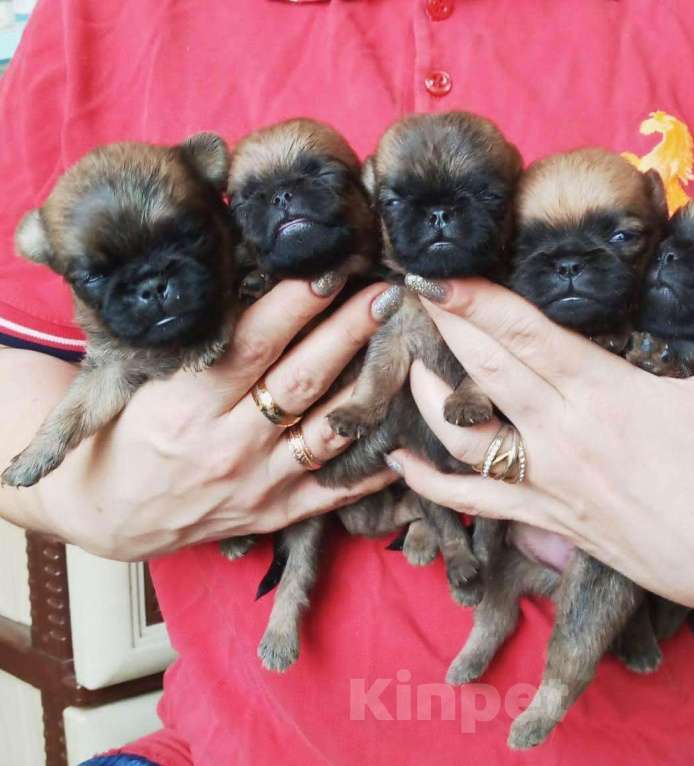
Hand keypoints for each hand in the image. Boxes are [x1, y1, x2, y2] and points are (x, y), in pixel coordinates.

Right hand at [27, 279, 401, 560]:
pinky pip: (336, 490)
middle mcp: (229, 443)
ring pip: (329, 430)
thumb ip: (199, 342)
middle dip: (349, 331)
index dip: (296, 304)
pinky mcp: (277, 512)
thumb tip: (252, 278)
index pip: (252, 343)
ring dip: (371, 387)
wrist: (108, 514)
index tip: (332, 268)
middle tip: (387, 293)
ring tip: (406, 350)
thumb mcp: (143, 380)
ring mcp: (259, 481)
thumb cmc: (125, 432)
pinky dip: (375, 467)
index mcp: (188, 402)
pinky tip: (408, 436)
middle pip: (303, 379)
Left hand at [388, 268, 693, 609]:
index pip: (525, 335)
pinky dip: (433, 483)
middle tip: (404, 293)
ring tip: (404, 364)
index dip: (476, 301)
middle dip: (443, 328)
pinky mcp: (546, 514)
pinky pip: (475, 500)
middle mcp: (562, 432)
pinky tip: (400, 464)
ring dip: (428, 399)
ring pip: (465, 433)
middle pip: (485, 369)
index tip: (432, 275)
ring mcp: (547, 477)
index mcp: (602, 392)